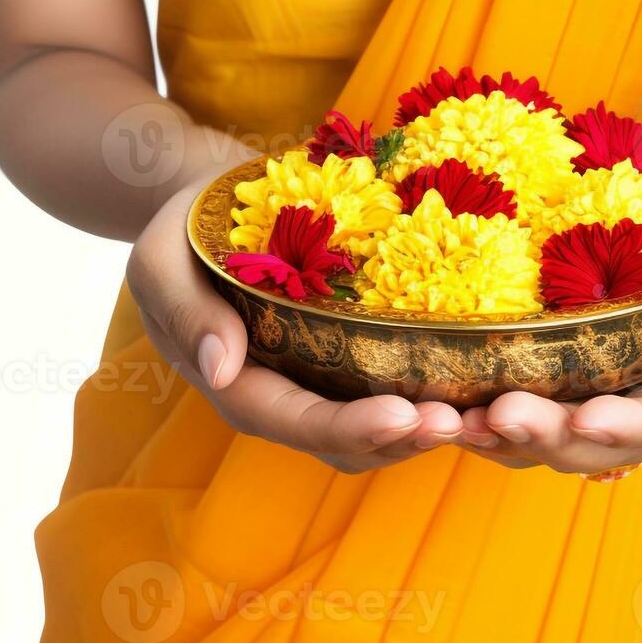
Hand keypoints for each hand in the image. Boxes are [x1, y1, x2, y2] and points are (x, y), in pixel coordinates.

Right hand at [127, 178, 464, 472]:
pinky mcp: (347, 358)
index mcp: (235, 382)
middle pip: (344, 442)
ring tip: (479, 415)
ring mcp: (316, 381)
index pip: (294, 420)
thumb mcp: (162, 258)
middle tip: (460, 421)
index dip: (350, 426)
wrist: (212, 200)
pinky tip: (478, 385)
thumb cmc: (184, 226)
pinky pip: (391, 389)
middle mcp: (280, 395)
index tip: (404, 415)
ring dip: (425, 430)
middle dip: (403, 439)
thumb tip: (218, 370)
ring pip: (375, 432)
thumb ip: (186, 313)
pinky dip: (431, 395)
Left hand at [458, 177, 641, 472]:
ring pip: (551, 435)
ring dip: (503, 436)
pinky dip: (483, 405)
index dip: (626, 425)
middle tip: (499, 417)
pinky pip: (524, 397)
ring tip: (455, 421)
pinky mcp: (563, 362)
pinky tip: (441, 397)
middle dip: (548, 437)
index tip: (585, 418)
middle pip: (598, 442)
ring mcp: (604, 385)